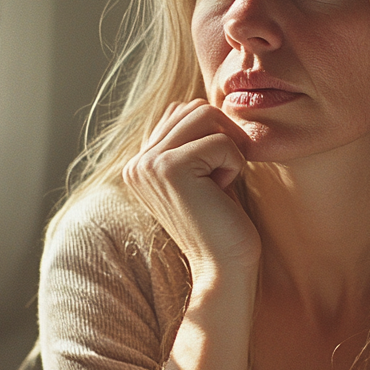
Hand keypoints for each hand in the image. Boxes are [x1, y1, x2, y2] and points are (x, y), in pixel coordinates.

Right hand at [125, 101, 259, 369]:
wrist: (224, 267)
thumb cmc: (224, 222)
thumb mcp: (205, 172)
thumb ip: (195, 138)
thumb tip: (205, 102)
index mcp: (139, 163)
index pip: (183, 111)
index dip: (213, 136)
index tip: (214, 178)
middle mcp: (136, 162)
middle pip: (195, 108)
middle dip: (222, 140)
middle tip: (220, 181)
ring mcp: (147, 164)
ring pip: (207, 116)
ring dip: (227, 150)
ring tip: (219, 185)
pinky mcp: (168, 169)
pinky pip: (221, 141)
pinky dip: (233, 165)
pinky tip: (221, 194)